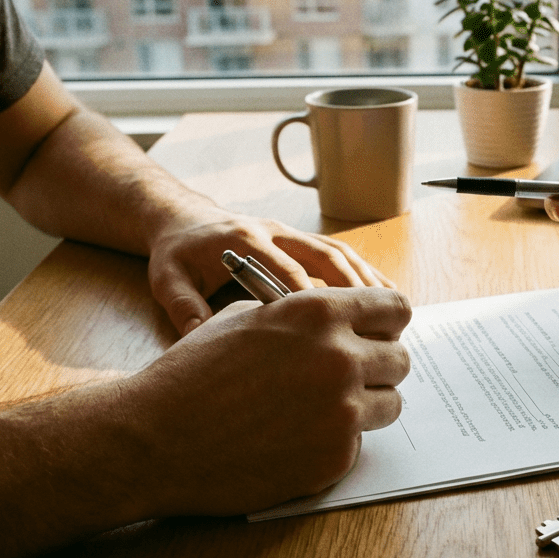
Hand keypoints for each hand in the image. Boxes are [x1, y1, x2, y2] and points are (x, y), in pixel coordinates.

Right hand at [119, 287, 411, 517]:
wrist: (153, 437)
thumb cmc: (194, 372)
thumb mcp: (247, 317)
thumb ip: (304, 316)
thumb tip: (343, 322)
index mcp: (321, 312)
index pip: (396, 308)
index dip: (387, 323)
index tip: (377, 335)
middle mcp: (341, 357)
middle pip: (400, 359)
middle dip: (378, 367)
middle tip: (346, 378)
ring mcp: (343, 411)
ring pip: (391, 403)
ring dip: (366, 406)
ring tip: (320, 409)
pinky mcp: (335, 457)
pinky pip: (360, 444)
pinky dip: (335, 443)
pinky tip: (294, 440)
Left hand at [148, 210, 393, 335]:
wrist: (184, 220)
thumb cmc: (177, 254)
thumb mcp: (166, 278)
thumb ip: (183, 306)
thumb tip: (204, 336)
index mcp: (244, 239)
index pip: (285, 269)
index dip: (311, 299)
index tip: (332, 329)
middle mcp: (274, 230)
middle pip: (324, 255)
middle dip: (352, 289)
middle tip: (375, 324)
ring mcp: (292, 232)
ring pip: (339, 252)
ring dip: (367, 281)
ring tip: (392, 311)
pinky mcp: (302, 238)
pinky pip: (341, 253)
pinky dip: (365, 273)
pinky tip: (386, 295)